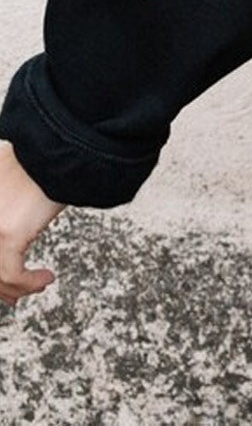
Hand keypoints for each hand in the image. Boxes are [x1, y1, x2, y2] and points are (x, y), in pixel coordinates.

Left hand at [0, 140, 63, 307]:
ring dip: (17, 287)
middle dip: (1, 285)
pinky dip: (29, 283)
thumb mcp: (9, 185)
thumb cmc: (38, 160)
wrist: (55, 147)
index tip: (3, 282)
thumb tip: (10, 223)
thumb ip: (3, 205)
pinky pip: (12, 274)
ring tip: (35, 286)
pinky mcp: (6, 234)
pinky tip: (44, 279)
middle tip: (13, 294)